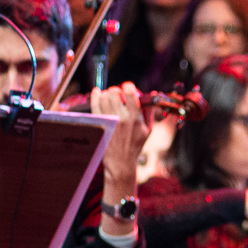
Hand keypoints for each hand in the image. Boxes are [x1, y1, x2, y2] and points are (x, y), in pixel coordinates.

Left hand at [92, 83, 146, 201]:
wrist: (121, 162)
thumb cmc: (135, 146)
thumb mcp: (148, 130)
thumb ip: (149, 112)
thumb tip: (152, 97)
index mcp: (135, 118)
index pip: (130, 94)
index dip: (128, 86)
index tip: (127, 86)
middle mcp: (121, 118)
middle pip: (115, 94)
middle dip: (116, 90)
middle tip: (117, 93)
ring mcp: (109, 121)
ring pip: (104, 98)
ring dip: (106, 93)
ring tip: (108, 96)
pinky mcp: (100, 124)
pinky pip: (94, 105)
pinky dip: (95, 96)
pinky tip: (97, 92)